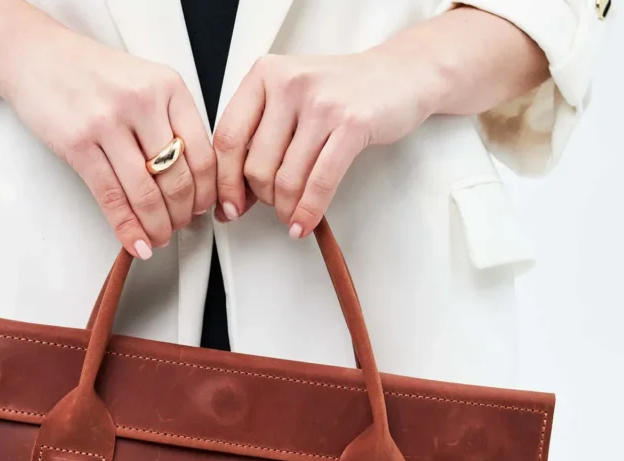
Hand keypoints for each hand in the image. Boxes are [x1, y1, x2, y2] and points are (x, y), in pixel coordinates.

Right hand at [0, 18, 214, 257]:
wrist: (35, 54)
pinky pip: (112, 197)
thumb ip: (169, 124)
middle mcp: (143, 101)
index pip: (202, 155)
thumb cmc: (90, 74)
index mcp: (168, 87)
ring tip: (157, 238)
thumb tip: (190, 182)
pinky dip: (127, 228)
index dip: (206, 193)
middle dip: (181, 216)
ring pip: (146, 193)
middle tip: (177, 227)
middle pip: (177, 179)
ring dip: (156, 227)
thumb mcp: (143, 84)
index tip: (202, 210)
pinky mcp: (79, 143)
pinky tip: (135, 242)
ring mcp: (110, 122)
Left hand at [214, 46, 444, 236]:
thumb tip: (232, 198)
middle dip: (263, 198)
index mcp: (265, 74)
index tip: (229, 208)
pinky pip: (320, 183)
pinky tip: (304, 223)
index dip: (225, 183)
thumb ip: (259, 140)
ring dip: (286, 209)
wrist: (398, 75)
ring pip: (286, 180)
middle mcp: (289, 83)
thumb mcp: (289, 102)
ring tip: (292, 214)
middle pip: (256, 165)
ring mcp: (322, 103)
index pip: (227, 138)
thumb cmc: (339, 94)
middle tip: (275, 205)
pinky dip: (309, 212)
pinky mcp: (352, 124)